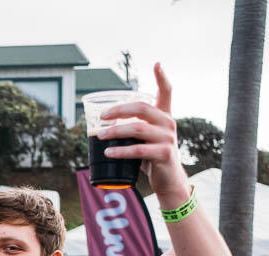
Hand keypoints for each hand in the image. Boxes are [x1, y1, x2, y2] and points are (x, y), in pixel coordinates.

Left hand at [97, 63, 188, 201]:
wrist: (168, 180)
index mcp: (164, 116)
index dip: (162, 77)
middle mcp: (168, 123)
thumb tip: (100, 126)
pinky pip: (139, 150)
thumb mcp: (143, 140)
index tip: (157, 63)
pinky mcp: (164, 154)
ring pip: (138, 128)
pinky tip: (108, 152)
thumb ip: (130, 129)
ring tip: (100, 135)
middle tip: (101, 116)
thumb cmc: (151, 157)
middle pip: (142, 107)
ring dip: (115, 131)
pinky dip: (120, 151)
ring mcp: (168, 138)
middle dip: (119, 109)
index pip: (167, 92)